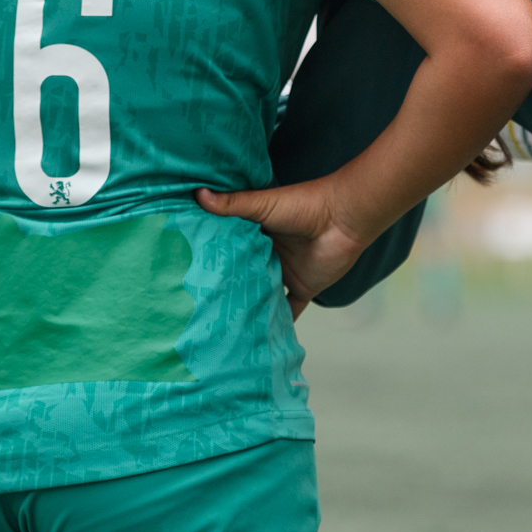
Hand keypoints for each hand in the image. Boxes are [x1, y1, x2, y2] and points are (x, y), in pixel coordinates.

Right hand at [197, 180, 367, 319]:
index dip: (212, 258)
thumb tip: (197, 194)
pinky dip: (278, 323)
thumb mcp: (263, 203)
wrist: (344, 218)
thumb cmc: (303, 204)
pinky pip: (288, 310)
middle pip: (245, 273)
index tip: (187, 271)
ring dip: (249, 305)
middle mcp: (270, 253)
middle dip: (227, 287)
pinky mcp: (304, 288)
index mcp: (258, 232)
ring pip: (263, 293)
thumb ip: (232, 204)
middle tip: (197, 304)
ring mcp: (286, 272)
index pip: (230, 247)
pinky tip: (259, 338)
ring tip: (221, 324)